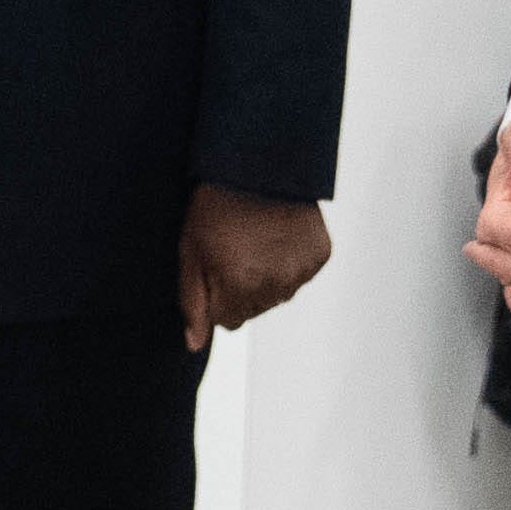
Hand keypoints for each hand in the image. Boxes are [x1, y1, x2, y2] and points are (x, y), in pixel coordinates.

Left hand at [179, 185, 331, 351]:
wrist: (257, 165)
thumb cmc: (215, 206)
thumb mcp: (190, 253)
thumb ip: (192, 304)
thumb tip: (195, 344)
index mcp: (239, 289)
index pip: (227, 321)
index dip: (217, 295)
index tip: (216, 266)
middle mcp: (274, 286)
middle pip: (254, 310)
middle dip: (242, 289)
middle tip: (236, 250)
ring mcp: (301, 272)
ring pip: (278, 295)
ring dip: (267, 278)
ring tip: (257, 241)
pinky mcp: (319, 256)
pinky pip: (300, 276)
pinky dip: (290, 263)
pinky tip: (278, 237)